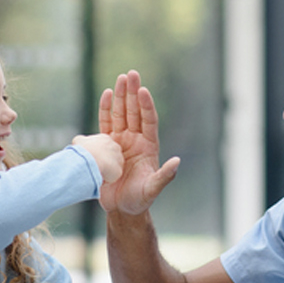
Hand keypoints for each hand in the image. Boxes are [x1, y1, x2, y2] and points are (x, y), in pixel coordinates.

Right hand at [71, 133, 123, 184]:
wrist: (89, 160)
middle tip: (94, 166)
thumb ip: (82, 140)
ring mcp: (119, 159)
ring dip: (105, 171)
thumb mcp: (78, 141)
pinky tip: (98, 177)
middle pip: (110, 156)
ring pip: (112, 167)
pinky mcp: (119, 170)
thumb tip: (80, 142)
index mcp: (105, 139)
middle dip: (103, 162)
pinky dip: (105, 179)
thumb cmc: (83, 150)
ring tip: (96, 172)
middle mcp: (115, 147)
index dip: (97, 153)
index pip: (104, 147)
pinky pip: (112, 177)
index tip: (91, 158)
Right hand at [98, 70, 180, 214]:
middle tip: (132, 74)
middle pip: (134, 112)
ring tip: (121, 78)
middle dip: (133, 93)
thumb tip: (177, 162)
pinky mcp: (106, 145)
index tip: (143, 90)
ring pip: (121, 114)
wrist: (120, 208)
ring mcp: (121, 141)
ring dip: (121, 96)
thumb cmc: (140, 200)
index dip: (146, 106)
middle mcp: (135, 140)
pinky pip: (106, 123)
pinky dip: (106, 109)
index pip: (148, 121)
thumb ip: (165, 176)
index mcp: (149, 146)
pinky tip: (107, 94)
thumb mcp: (153, 189)